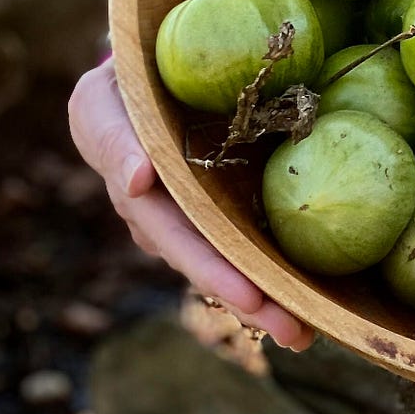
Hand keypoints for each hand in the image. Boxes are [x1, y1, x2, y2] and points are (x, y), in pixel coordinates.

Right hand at [68, 58, 313, 350]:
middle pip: (216, 266)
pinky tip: (312, 289)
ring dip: (271, 296)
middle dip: (253, 301)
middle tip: (295, 331)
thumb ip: (115, 142)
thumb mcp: (102, 107)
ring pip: (236, 260)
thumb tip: (137, 181)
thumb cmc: (121, 92)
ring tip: (309, 328)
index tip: (250, 297)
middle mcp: (173, 222)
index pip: (182, 241)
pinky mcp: (229, 201)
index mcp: (144, 203)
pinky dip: (278, 261)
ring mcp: (200, 217)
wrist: (142, 82)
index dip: (215, 271)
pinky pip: (253, 232)